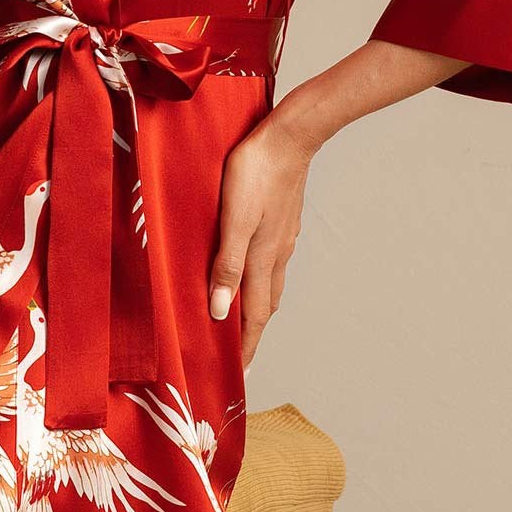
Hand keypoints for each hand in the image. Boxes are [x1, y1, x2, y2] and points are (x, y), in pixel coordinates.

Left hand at [208, 109, 319, 371]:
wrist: (290, 136)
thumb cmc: (255, 173)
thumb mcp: (233, 220)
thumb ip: (227, 265)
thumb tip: (222, 313)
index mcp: (263, 259)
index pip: (254, 317)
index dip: (246, 347)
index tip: (239, 374)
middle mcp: (276, 255)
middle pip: (265, 307)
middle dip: (252, 336)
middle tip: (240, 358)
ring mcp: (283, 238)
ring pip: (271, 285)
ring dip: (257, 309)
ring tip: (244, 323)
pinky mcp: (283, 221)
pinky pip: (272, 263)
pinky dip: (261, 281)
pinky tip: (253, 273)